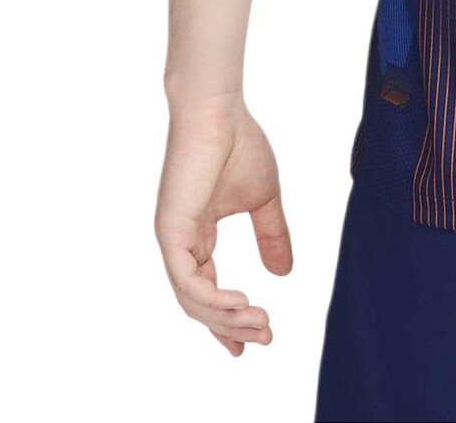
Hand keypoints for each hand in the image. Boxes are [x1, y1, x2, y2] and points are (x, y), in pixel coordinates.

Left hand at [154, 99, 292, 354]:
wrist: (218, 112)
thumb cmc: (239, 144)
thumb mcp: (264, 199)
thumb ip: (272, 234)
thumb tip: (284, 274)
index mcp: (199, 236)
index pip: (208, 291)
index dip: (228, 320)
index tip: (252, 343)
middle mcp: (181, 244)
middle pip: (201, 303)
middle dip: (232, 327)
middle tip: (265, 338)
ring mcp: (173, 239)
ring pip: (194, 299)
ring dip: (227, 318)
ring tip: (261, 323)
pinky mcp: (171, 231)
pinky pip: (187, 280)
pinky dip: (213, 299)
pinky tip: (240, 305)